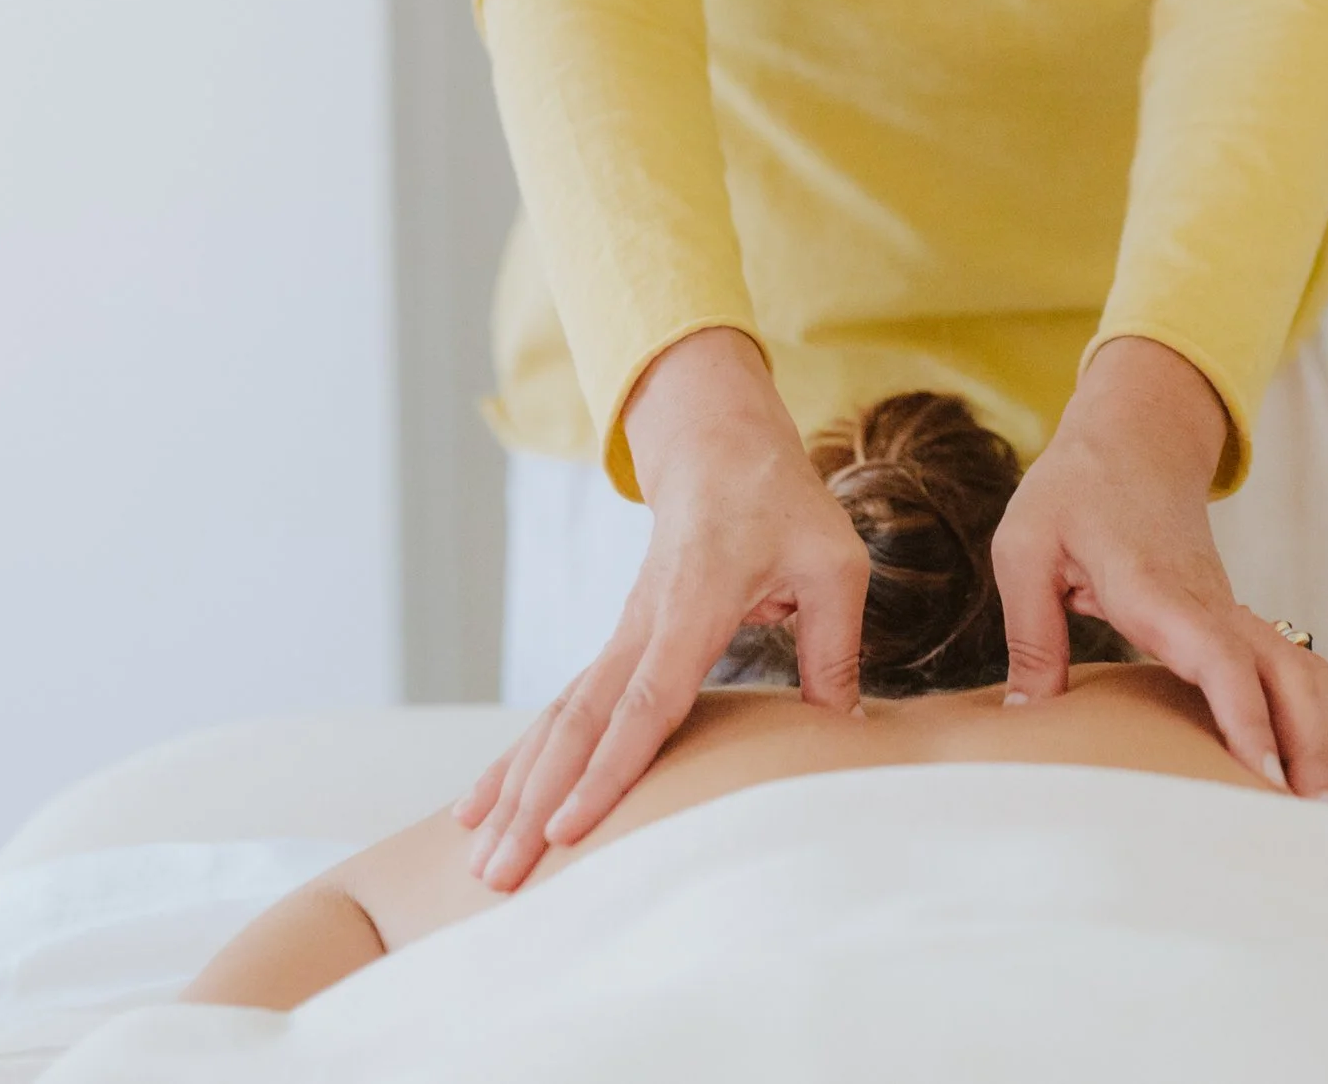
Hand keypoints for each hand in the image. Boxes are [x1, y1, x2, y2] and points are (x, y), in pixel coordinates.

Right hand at [451, 329, 868, 888]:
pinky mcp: (616, 648)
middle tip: (501, 876)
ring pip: (556, 724)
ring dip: (515, 794)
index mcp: (692, 606)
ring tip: (481, 863)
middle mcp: (640, 628)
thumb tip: (847, 728)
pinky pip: (560, 713)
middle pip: (578, 727)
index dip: (608, 770)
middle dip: (535, 805)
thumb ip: (835, 646)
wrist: (719, 450)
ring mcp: (620, 638)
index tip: (569, 829)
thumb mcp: (832, 564)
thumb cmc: (782, 507)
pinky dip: (517, 762)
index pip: (645, 702)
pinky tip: (480, 809)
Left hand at [992, 337, 1327, 804]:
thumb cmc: (1073, 490)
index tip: (1265, 776)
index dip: (1244, 716)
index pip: (1216, 656)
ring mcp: (1233, 611)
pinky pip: (1298, 667)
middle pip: (1283, 674)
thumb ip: (1031, 635)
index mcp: (1156, 588)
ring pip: (1303, 673)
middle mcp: (1210, 603)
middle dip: (1311, 746)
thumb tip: (1024, 720)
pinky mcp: (1238, 619)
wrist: (1133, 434)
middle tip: (1327, 820)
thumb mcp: (1026, 549)